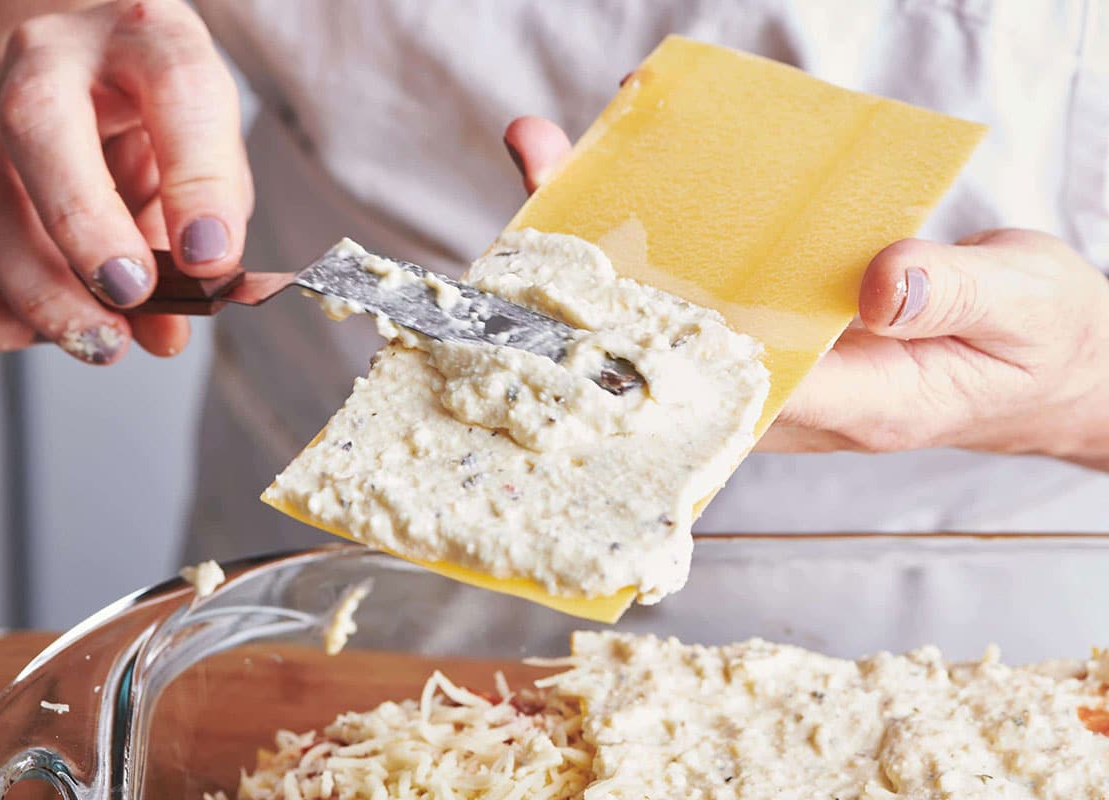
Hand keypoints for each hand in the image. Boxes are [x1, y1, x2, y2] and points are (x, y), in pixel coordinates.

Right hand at [0, 0, 251, 363]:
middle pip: (38, 127)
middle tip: (132, 295)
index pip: (174, 83)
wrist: (85, 77)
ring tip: (103, 340)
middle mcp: (48, 58)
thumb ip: (202, 235)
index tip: (211, 257)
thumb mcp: (212, 159)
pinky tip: (43, 331)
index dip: (198, 178)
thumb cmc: (159, 117)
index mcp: (143, 37)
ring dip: (39, 291)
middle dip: (85, 228)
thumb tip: (166, 329)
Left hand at [503, 118, 1108, 468]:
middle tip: (542, 178)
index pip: (731, 381)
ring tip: (553, 153)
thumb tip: (877, 283)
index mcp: (855, 403)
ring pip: (673, 310)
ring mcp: (782, 363)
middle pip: (672, 342)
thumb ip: (952, 297)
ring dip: (610, 236)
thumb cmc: (1039, 343)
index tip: (587, 278)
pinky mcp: (781, 330)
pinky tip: (628, 166)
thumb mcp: (1019, 307)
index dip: (652, 332)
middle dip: (597, 267)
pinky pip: (707, 287)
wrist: (1049, 363)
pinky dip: (663, 231)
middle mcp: (796, 393)